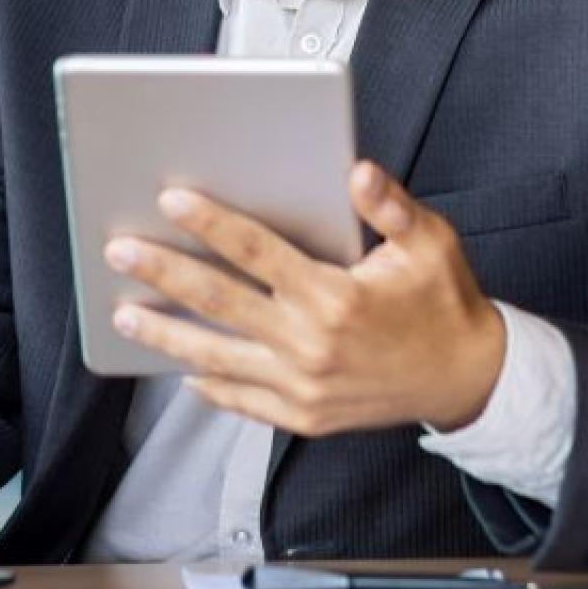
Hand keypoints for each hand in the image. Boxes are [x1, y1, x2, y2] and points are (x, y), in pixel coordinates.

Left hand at [105, 159, 506, 435]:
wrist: (469, 379)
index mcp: (335, 295)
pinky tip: (179, 367)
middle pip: (219, 302)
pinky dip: (207, 384)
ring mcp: (303, 387)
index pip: (257, 251)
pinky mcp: (304, 417)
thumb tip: (357, 171)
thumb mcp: (429, 243)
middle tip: (119, 251)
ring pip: (217, 357)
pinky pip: (242, 400)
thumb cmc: (444, 302)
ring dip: (165, 335)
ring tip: (123, 315)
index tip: (170, 199)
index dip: (211, 223)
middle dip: (163, 273)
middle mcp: (311, 343)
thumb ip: (389, 205)